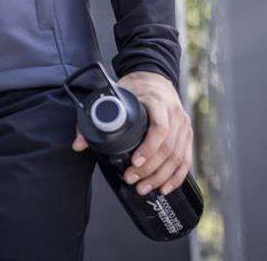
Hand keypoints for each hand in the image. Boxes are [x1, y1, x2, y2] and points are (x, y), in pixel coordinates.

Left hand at [71, 70, 193, 196]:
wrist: (155, 78)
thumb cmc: (136, 87)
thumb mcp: (116, 94)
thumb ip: (97, 116)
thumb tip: (79, 144)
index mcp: (158, 102)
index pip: (160, 127)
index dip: (148, 147)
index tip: (134, 160)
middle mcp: (175, 115)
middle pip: (167, 148)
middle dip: (149, 169)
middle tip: (132, 180)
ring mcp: (184, 126)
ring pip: (177, 158)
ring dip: (160, 177)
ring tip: (143, 188)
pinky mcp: (187, 136)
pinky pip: (185, 161)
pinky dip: (176, 177)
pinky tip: (164, 188)